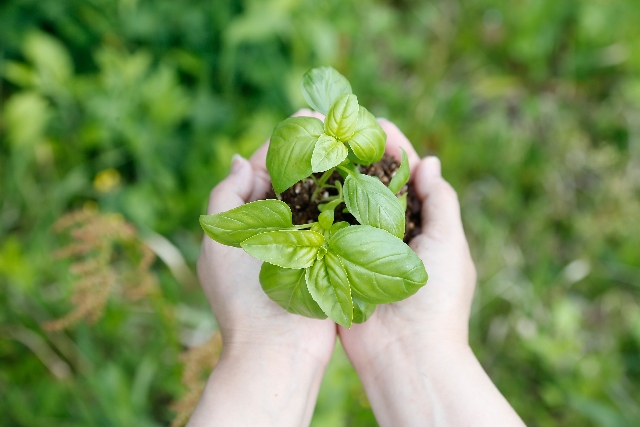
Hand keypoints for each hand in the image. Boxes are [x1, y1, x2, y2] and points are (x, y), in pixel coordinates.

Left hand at [189, 110, 335, 426]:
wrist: (277, 351)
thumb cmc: (240, 296)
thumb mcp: (219, 241)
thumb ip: (226, 196)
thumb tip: (236, 159)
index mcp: (247, 220)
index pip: (263, 169)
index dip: (283, 141)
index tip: (308, 116)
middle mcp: (277, 226)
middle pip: (296, 178)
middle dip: (315, 150)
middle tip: (339, 122)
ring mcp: (306, 241)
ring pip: (321, 196)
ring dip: (334, 171)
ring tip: (355, 141)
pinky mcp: (332, 256)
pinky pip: (340, 221)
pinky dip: (349, 199)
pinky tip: (366, 176)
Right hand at [338, 120, 524, 426]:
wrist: (407, 355)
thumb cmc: (438, 299)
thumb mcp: (450, 243)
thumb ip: (441, 201)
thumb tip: (429, 160)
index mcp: (419, 224)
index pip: (404, 176)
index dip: (392, 147)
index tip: (375, 121)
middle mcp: (388, 232)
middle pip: (370, 183)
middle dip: (356, 155)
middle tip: (336, 127)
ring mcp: (360, 247)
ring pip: (345, 203)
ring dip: (333, 176)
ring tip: (316, 146)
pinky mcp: (336, 264)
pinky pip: (325, 231)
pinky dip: (315, 209)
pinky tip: (301, 184)